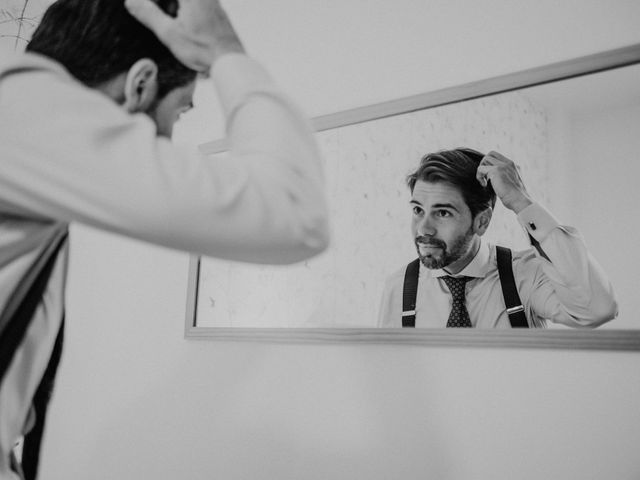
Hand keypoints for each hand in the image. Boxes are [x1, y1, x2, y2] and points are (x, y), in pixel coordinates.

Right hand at [125, 0, 244, 72]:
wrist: (231, 62)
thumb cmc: (202, 50)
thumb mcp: (169, 33)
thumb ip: (149, 14)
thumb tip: (131, 1)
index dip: (154, 4)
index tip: (147, 8)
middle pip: (177, 1)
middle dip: (165, 7)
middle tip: (153, 12)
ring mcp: (214, 4)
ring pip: (189, 4)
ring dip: (176, 10)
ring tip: (170, 23)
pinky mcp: (219, 15)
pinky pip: (200, 6)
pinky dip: (188, 13)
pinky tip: (186, 28)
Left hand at [476, 151, 532, 213]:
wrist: (520, 201)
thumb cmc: (515, 198)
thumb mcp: (511, 183)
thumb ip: (504, 177)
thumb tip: (492, 178)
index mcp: (514, 165)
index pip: (498, 156)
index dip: (490, 164)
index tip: (490, 176)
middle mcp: (509, 163)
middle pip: (491, 154)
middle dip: (485, 164)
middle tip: (486, 177)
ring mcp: (503, 165)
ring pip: (485, 159)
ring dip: (481, 170)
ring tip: (485, 182)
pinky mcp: (496, 170)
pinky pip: (480, 168)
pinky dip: (479, 177)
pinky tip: (484, 185)